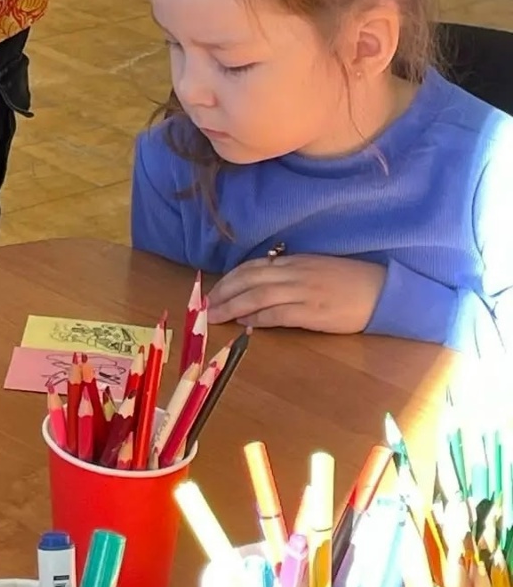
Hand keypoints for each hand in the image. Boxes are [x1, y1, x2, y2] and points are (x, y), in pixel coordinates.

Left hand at [208, 255, 387, 333]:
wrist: (383, 291)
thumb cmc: (351, 281)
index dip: (230, 278)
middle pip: (249, 280)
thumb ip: (291, 272)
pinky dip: (258, 319)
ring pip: (258, 296)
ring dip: (232, 306)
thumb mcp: (317, 268)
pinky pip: (279, 314)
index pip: (253, 267)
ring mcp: (303, 292)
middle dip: (223, 292)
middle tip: (204, 305)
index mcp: (295, 261)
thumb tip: (263, 282)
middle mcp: (295, 273)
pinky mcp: (313, 312)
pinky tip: (244, 324)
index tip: (213, 289)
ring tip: (214, 316)